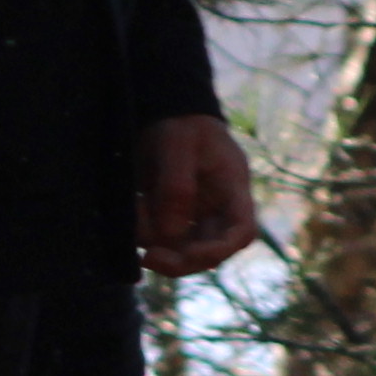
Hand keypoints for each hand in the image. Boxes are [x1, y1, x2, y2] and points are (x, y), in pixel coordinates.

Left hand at [135, 115, 261, 278]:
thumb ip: (176, 187)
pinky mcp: (170, 219)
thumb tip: (170, 235)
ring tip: (134, 208)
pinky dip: (142, 231)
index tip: (192, 255)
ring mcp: (194, 217)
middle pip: (209, 252)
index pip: (242, 231)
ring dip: (153, 241)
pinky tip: (133, 207)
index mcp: (232, 189)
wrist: (164, 115)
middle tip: (149, 259)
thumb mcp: (177, 143)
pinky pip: (158, 238)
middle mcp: (217, 210)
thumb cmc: (180, 123)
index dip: (222, 250)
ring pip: (180, 250)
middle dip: (180, 261)